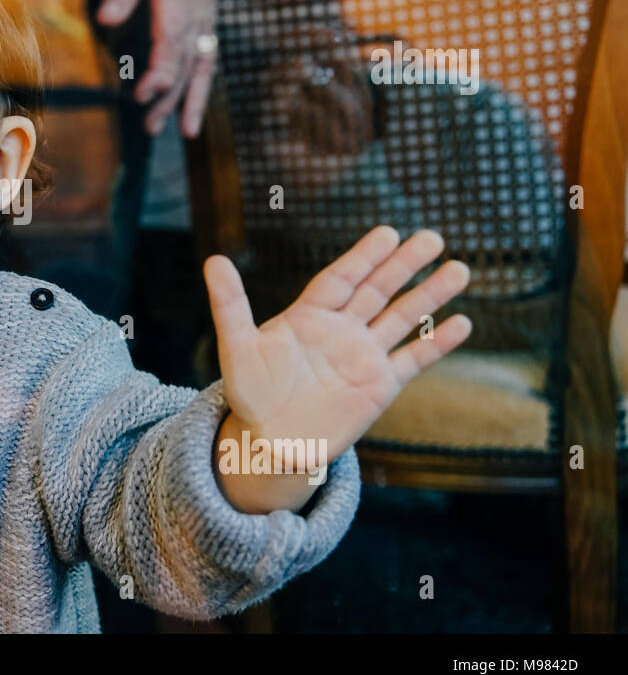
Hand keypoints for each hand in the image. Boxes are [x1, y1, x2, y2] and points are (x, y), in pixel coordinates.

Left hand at [95, 0, 215, 137]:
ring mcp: (206, 19)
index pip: (173, 39)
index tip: (142, 94)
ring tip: (174, 132)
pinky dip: (201, 90)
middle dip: (169, 95)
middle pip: (185, 60)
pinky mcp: (206, 25)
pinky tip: (190, 118)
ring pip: (200, 66)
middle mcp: (198, 10)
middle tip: (149, 124)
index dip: (160, 70)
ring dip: (188, 100)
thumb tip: (106, 20)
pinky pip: (206, 62)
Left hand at [205, 227, 471, 509]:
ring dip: (429, 296)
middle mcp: (341, 330)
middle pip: (377, 290)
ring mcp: (363, 356)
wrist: (271, 441)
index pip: (342, 278)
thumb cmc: (251, 392)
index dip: (364, 257)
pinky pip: (413, 359)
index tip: (388, 233)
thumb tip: (212, 258)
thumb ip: (230, 303)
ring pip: (401, 318)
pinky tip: (463, 323)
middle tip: (433, 237)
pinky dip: (436, 343)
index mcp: (309, 316)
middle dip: (405, 265)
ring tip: (460, 269)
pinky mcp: (379, 386)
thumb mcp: (237, 345)